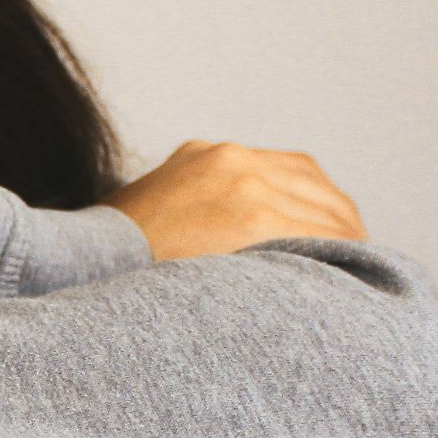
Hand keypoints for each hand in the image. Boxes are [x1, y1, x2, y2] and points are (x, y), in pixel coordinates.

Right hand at [100, 140, 367, 260]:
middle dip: (338, 222)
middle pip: (313, 185)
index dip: (315, 204)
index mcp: (205, 157)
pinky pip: (317, 233)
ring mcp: (241, 182)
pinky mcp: (249, 214)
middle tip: (356, 260)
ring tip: (359, 275)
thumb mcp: (148, 219)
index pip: (286, 169)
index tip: (331, 234)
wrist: (78, 267)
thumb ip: (190, 217)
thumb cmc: (109, 265)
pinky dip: (338, 254)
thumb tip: (219, 251)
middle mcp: (228, 159)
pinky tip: (345, 280)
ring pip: (323, 209)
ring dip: (345, 241)